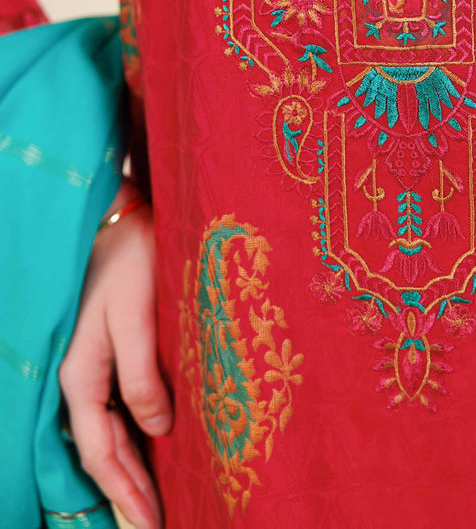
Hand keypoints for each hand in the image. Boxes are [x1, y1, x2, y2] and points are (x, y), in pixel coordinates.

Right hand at [59, 181, 171, 528]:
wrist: (119, 214)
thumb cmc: (129, 258)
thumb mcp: (135, 315)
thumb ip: (141, 374)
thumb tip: (158, 428)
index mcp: (81, 375)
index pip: (102, 452)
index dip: (126, 493)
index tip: (151, 525)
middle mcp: (82, 377)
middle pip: (101, 451)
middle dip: (126, 493)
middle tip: (153, 527)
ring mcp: (93, 365)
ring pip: (107, 433)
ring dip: (129, 468)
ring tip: (153, 502)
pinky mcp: (110, 350)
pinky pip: (116, 409)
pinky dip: (132, 437)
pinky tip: (152, 446)